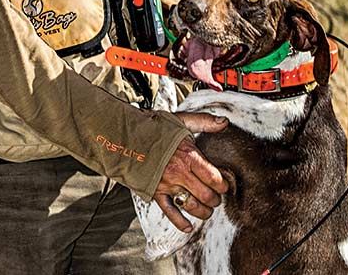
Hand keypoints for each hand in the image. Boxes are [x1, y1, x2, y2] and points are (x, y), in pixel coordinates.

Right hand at [152, 112, 228, 232]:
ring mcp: (167, 185)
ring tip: (207, 209)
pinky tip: (188, 227)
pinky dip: (180, 222)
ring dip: (204, 211)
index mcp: (188, 155)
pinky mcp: (155, 192)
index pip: (214, 178)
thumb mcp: (180, 120)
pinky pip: (170, 212)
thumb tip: (224, 122)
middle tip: (217, 197)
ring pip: (192, 206)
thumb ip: (204, 121)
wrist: (123, 136)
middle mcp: (179, 173)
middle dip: (216, 199)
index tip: (224, 185)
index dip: (223, 185)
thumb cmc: (152, 127)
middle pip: (206, 195)